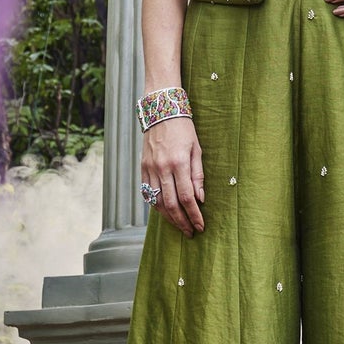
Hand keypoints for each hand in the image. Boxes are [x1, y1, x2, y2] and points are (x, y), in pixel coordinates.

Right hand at [142, 115, 204, 235]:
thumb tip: (200, 198)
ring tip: (179, 225)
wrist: (161, 111)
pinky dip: (156, 206)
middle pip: (171, 204)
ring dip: (169, 217)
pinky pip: (148, 193)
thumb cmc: (184, 129)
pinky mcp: (143, 168)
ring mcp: (150, 169)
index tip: (200, 226)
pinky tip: (165, 212)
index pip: (187, 197)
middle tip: (190, 232)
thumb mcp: (197, 150)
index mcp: (179, 163)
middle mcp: (162, 168)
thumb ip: (198, 175)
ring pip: (157, 202)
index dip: (194, 215)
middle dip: (182, 221)